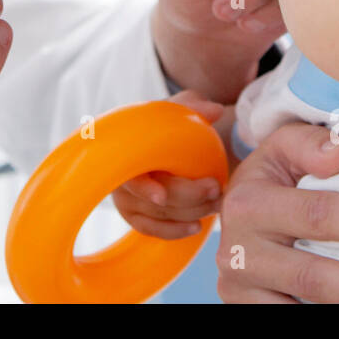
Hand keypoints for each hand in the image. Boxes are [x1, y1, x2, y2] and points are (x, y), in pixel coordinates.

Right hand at [111, 91, 226, 238]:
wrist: (163, 142)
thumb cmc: (168, 125)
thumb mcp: (180, 111)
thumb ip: (194, 107)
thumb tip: (215, 111)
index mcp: (126, 150)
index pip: (129, 174)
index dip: (143, 188)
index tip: (161, 196)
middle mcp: (121, 177)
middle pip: (151, 198)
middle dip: (188, 197)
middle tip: (216, 188)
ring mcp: (127, 199)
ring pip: (158, 215)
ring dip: (190, 212)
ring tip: (217, 203)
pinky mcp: (136, 215)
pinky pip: (153, 230)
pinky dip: (176, 231)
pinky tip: (197, 227)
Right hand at [216, 122, 338, 302]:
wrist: (237, 211)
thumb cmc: (272, 177)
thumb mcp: (282, 148)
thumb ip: (312, 144)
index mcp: (247, 204)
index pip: (314, 214)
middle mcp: (237, 249)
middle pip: (311, 273)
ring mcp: (240, 285)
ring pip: (304, 304)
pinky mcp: (244, 307)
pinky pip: (290, 316)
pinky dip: (329, 310)